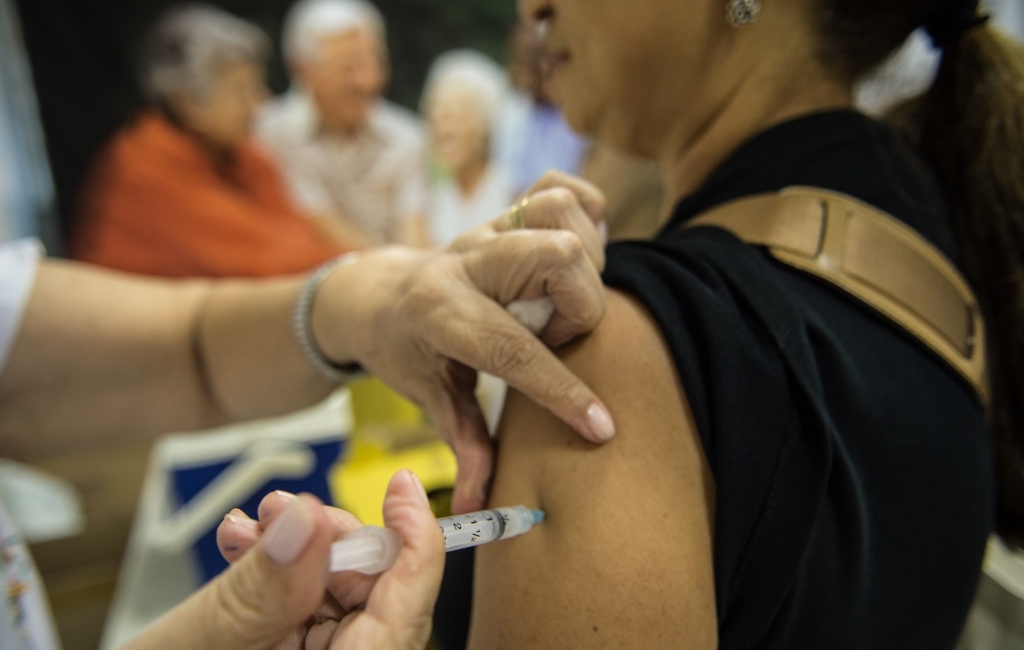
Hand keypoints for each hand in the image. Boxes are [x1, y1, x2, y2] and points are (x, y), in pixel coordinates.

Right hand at [215, 472, 443, 649]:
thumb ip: (261, 588)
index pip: (405, 613)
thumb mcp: (204, 644)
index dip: (414, 544)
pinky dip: (276, 572)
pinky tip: (246, 547)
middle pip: (371, 595)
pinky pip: (302, 609)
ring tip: (251, 528)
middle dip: (330, 539)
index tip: (402, 489)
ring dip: (294, 549)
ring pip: (334, 594)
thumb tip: (306, 523)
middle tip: (285, 510)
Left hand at [311, 173, 614, 511]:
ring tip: (561, 302)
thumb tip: (484, 504)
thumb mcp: (427, 396)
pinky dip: (583, 215)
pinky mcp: (505, 213)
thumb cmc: (405, 349)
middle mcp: (466, 262)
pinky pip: (557, 188)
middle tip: (558, 337)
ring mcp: (487, 229)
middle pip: (555, 257)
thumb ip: (464, 443)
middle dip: (580, 306)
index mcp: (440, 313)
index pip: (510, 349)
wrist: (378, 293)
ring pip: (560, 214)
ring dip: (582, 262)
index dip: (561, 391)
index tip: (600, 426)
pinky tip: (573, 257)